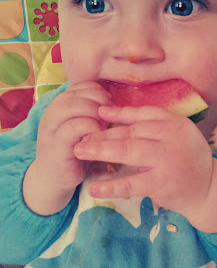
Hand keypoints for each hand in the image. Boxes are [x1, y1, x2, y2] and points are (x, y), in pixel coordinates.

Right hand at [23, 81, 110, 214]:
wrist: (54, 181)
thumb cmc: (76, 151)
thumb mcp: (85, 127)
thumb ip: (93, 112)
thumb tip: (115, 102)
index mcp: (60, 107)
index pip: (79, 86)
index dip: (97, 91)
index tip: (109, 104)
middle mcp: (51, 115)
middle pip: (73, 94)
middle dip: (96, 100)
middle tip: (109, 115)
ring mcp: (51, 131)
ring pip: (70, 107)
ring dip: (93, 112)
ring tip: (104, 125)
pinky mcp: (56, 148)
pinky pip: (73, 128)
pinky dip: (90, 128)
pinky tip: (100, 137)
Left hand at [74, 105, 213, 219]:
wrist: (208, 188)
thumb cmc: (187, 157)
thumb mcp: (175, 133)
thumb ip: (151, 122)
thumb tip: (113, 112)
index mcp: (174, 122)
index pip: (141, 115)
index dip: (116, 115)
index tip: (96, 115)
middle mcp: (171, 137)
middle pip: (129, 132)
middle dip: (102, 134)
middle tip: (80, 137)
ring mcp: (166, 160)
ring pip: (127, 150)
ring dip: (100, 150)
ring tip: (79, 152)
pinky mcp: (161, 183)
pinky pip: (131, 184)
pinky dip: (111, 186)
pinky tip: (94, 188)